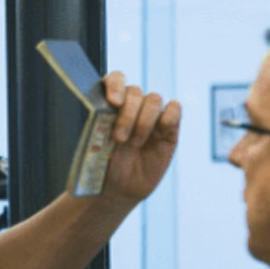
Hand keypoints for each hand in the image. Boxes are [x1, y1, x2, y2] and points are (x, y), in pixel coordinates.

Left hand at [101, 72, 180, 204]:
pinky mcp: (169, 128)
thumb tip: (102, 112)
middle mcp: (131, 105)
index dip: (115, 85)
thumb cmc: (104, 165)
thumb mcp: (95, 145)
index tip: (113, 101)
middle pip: (135, 91)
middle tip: (120, 138)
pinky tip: (160, 132)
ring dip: (144, 122)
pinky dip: (169, 116)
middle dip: (127, 115)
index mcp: (110, 103)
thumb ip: (99, 126)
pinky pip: (175, 109)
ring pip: (153, 99)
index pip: (115, 79)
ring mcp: (151, 115)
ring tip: (135, 144)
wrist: (119, 189)